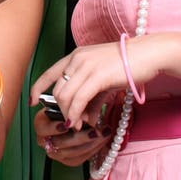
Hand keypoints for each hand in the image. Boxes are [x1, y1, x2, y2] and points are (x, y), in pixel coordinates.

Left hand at [31, 37, 161, 130]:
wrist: (148, 54)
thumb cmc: (129, 65)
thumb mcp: (105, 81)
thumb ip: (93, 99)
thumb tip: (88, 120)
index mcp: (76, 56)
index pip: (48, 72)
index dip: (37, 88)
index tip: (32, 102)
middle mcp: (77, 59)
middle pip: (57, 90)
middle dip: (61, 111)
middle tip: (73, 124)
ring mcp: (86, 66)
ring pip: (65, 96)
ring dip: (69, 115)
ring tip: (79, 125)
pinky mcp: (97, 76)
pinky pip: (78, 100)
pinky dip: (76, 114)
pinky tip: (81, 123)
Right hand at [33, 107, 111, 166]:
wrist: (76, 117)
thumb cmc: (71, 107)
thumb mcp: (70, 103)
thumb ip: (74, 108)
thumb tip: (85, 118)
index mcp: (40, 123)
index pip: (43, 128)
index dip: (54, 128)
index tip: (67, 125)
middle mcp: (45, 140)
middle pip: (59, 143)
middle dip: (79, 137)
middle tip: (94, 131)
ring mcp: (55, 152)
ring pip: (71, 153)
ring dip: (89, 144)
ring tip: (103, 134)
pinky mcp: (67, 160)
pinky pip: (79, 159)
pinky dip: (93, 150)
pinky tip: (102, 140)